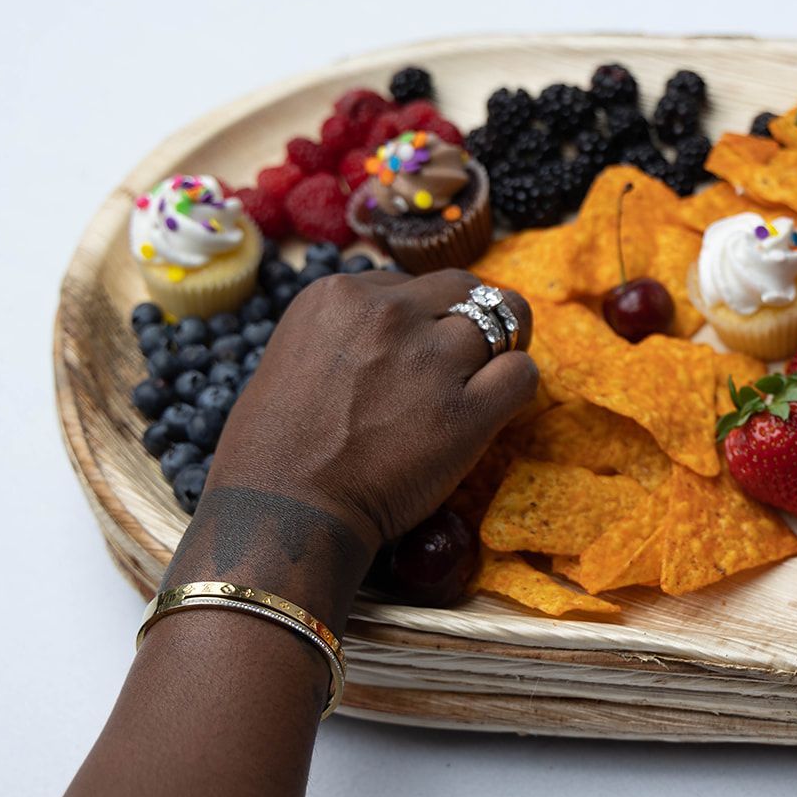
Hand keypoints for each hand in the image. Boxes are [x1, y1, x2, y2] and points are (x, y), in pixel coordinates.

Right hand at [206, 269, 536, 558]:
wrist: (282, 512)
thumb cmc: (274, 451)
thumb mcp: (296, 355)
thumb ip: (348, 332)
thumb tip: (399, 330)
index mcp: (339, 295)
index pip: (413, 284)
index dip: (423, 317)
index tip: (415, 350)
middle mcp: (388, 314)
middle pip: (464, 289)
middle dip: (472, 316)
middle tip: (466, 356)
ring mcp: (431, 359)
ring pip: (505, 320)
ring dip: (500, 348)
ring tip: (483, 381)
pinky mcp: (466, 411)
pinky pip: (522, 374)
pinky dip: (516, 384)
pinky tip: (496, 405)